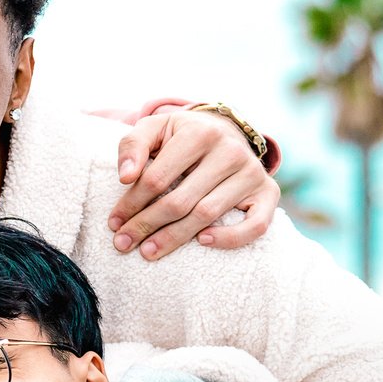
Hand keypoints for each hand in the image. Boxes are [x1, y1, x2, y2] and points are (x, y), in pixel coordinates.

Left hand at [110, 108, 278, 258]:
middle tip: (123, 244)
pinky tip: (202, 242)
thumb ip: (132, 146)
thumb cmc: (179, 137)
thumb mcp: (153, 130)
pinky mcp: (268, 193)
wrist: (222, 132)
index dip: (131, 204)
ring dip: (174, 238)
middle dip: (146, 225)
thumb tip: (126, 177)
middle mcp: (231, 151)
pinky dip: (231, 238)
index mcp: (200, 132)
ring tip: (147, 251)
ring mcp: (253, 173)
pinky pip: (256, 224)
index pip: (157, 178)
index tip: (114, 223)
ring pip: (207, 215)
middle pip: (180, 201)